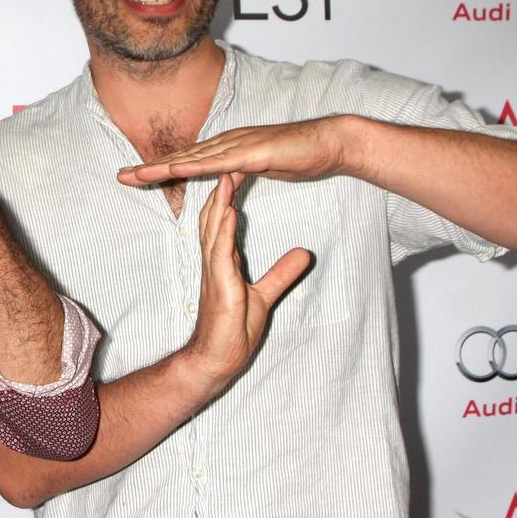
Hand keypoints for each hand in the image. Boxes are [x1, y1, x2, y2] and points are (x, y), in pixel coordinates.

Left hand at [117, 118, 347, 186]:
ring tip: (137, 175)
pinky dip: (197, 166)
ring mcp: (238, 145)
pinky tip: (177, 170)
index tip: (134, 178)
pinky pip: (220, 162)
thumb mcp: (260, 168)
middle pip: (181, 158)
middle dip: (149, 168)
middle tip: (120, 177)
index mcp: (227, 149)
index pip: (187, 162)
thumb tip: (225, 181)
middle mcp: (227, 143)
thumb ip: (239, 173)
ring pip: (194, 158)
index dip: (159, 170)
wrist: (329, 144)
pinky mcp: (253, 152)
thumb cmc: (298, 156)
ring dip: (164, 167)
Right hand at [178, 172, 311, 393]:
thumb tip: (303, 254)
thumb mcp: (265, 296)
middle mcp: (214, 260)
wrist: (217, 359)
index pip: (223, 220)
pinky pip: (219, 251)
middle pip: (213, 215)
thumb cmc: (233, 331)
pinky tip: (228, 211)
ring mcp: (214, 271)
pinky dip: (223, 230)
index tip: (241, 169)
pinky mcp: (219, 284)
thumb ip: (281, 273)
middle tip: (228, 158)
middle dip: (219, 187)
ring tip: (227, 173)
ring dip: (219, 200)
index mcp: (223, 261)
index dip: (229, 194)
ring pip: (213, 227)